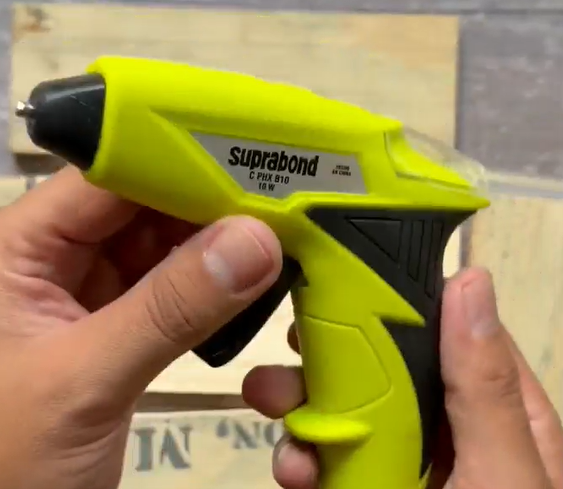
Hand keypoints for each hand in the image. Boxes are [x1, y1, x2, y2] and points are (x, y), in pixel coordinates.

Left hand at [0, 167, 283, 488]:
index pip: (105, 177)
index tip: (249, 160)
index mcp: (20, 247)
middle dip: (206, 203)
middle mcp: (56, 257)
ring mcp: (91, 292)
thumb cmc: (6, 460)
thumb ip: (171, 310)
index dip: (175, 161)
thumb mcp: (85, 379)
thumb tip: (256, 242)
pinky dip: (211, 285)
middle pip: (140, 206)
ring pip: (163, 247)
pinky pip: (173, 289)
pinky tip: (251, 280)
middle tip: (279, 200)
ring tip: (277, 234)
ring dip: (215, 245)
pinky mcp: (121, 327)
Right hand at [243, 268, 562, 488]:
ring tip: (273, 403)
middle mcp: (445, 432)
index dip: (403, 302)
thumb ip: (482, 390)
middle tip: (290, 342)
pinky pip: (329, 467)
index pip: (450, 332)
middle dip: (334, 356)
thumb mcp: (505, 476)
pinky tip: (292, 470)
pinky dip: (303, 462)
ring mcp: (402, 469)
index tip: (347, 284)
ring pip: (347, 414)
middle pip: (385, 370)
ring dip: (305, 407)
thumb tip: (468, 282)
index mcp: (496, 414)